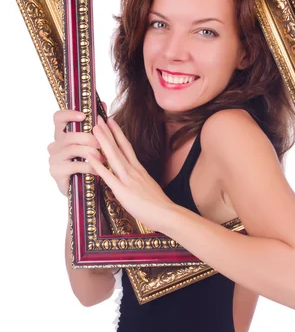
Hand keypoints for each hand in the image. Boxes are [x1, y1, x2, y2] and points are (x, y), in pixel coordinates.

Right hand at [47, 106, 107, 196]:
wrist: (85, 189)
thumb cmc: (89, 162)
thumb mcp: (92, 143)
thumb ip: (96, 125)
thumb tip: (104, 104)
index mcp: (62, 135)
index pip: (58, 118)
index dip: (69, 114)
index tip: (84, 116)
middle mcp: (55, 145)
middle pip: (69, 135)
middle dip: (87, 138)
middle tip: (101, 143)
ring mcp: (54, 159)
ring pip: (72, 149)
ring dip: (90, 152)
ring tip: (103, 157)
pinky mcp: (56, 172)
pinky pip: (74, 166)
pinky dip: (89, 166)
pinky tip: (98, 170)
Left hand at [90, 115, 173, 232]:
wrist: (168, 214)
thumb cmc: (160, 206)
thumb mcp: (149, 188)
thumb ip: (139, 182)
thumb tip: (133, 181)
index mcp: (139, 170)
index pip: (127, 147)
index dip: (118, 133)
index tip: (111, 122)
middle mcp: (133, 170)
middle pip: (119, 146)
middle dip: (108, 131)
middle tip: (99, 117)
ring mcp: (128, 179)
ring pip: (113, 156)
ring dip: (103, 141)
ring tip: (94, 128)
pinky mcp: (123, 191)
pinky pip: (108, 176)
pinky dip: (98, 165)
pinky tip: (90, 157)